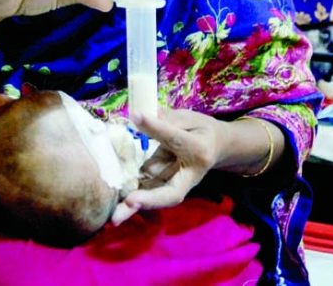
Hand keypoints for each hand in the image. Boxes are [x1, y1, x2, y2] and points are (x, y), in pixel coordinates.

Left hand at [111, 109, 224, 225]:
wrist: (217, 147)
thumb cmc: (200, 130)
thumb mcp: (188, 118)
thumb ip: (165, 119)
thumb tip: (138, 117)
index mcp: (198, 150)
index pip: (174, 139)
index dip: (155, 128)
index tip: (136, 116)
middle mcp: (190, 174)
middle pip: (171, 192)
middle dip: (150, 200)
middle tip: (130, 202)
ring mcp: (179, 185)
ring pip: (157, 198)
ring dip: (136, 206)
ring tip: (116, 216)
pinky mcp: (167, 187)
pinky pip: (149, 192)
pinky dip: (133, 198)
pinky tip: (116, 206)